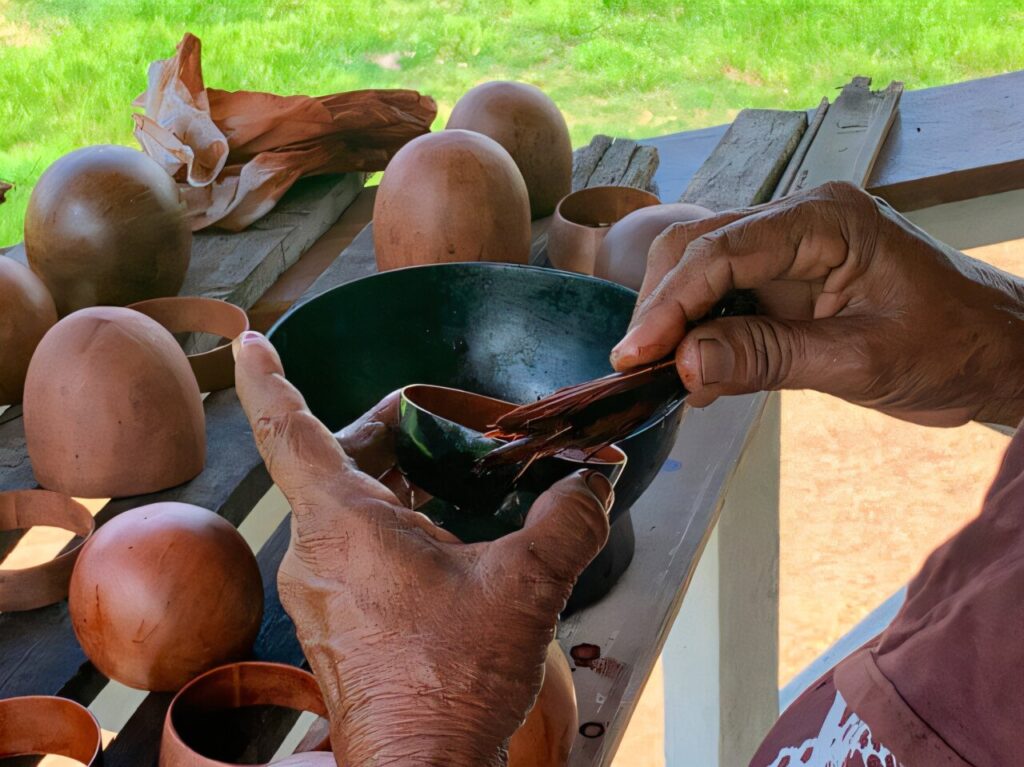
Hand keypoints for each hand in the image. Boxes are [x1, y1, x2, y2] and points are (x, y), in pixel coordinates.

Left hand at [233, 332, 611, 766]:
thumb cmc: (451, 683)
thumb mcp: (525, 585)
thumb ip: (568, 519)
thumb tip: (596, 478)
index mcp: (342, 523)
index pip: (289, 427)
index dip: (267, 375)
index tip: (250, 338)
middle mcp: (315, 549)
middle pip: (339, 459)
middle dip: (393, 430)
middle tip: (450, 419)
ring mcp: (319, 588)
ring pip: (349, 503)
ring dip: (400, 478)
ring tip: (462, 472)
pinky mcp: (335, 617)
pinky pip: (354, 543)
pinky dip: (395, 520)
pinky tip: (446, 532)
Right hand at [611, 181, 1023, 427]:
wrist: (998, 353)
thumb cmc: (953, 346)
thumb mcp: (861, 359)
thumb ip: (769, 357)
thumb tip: (684, 364)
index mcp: (826, 219)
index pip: (722, 250)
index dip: (669, 303)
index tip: (635, 355)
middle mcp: (799, 222)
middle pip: (698, 248)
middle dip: (661, 308)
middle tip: (637, 369)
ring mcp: (790, 250)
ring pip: (702, 272)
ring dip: (675, 324)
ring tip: (660, 378)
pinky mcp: (787, 282)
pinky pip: (726, 300)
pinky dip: (701, 335)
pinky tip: (695, 374)